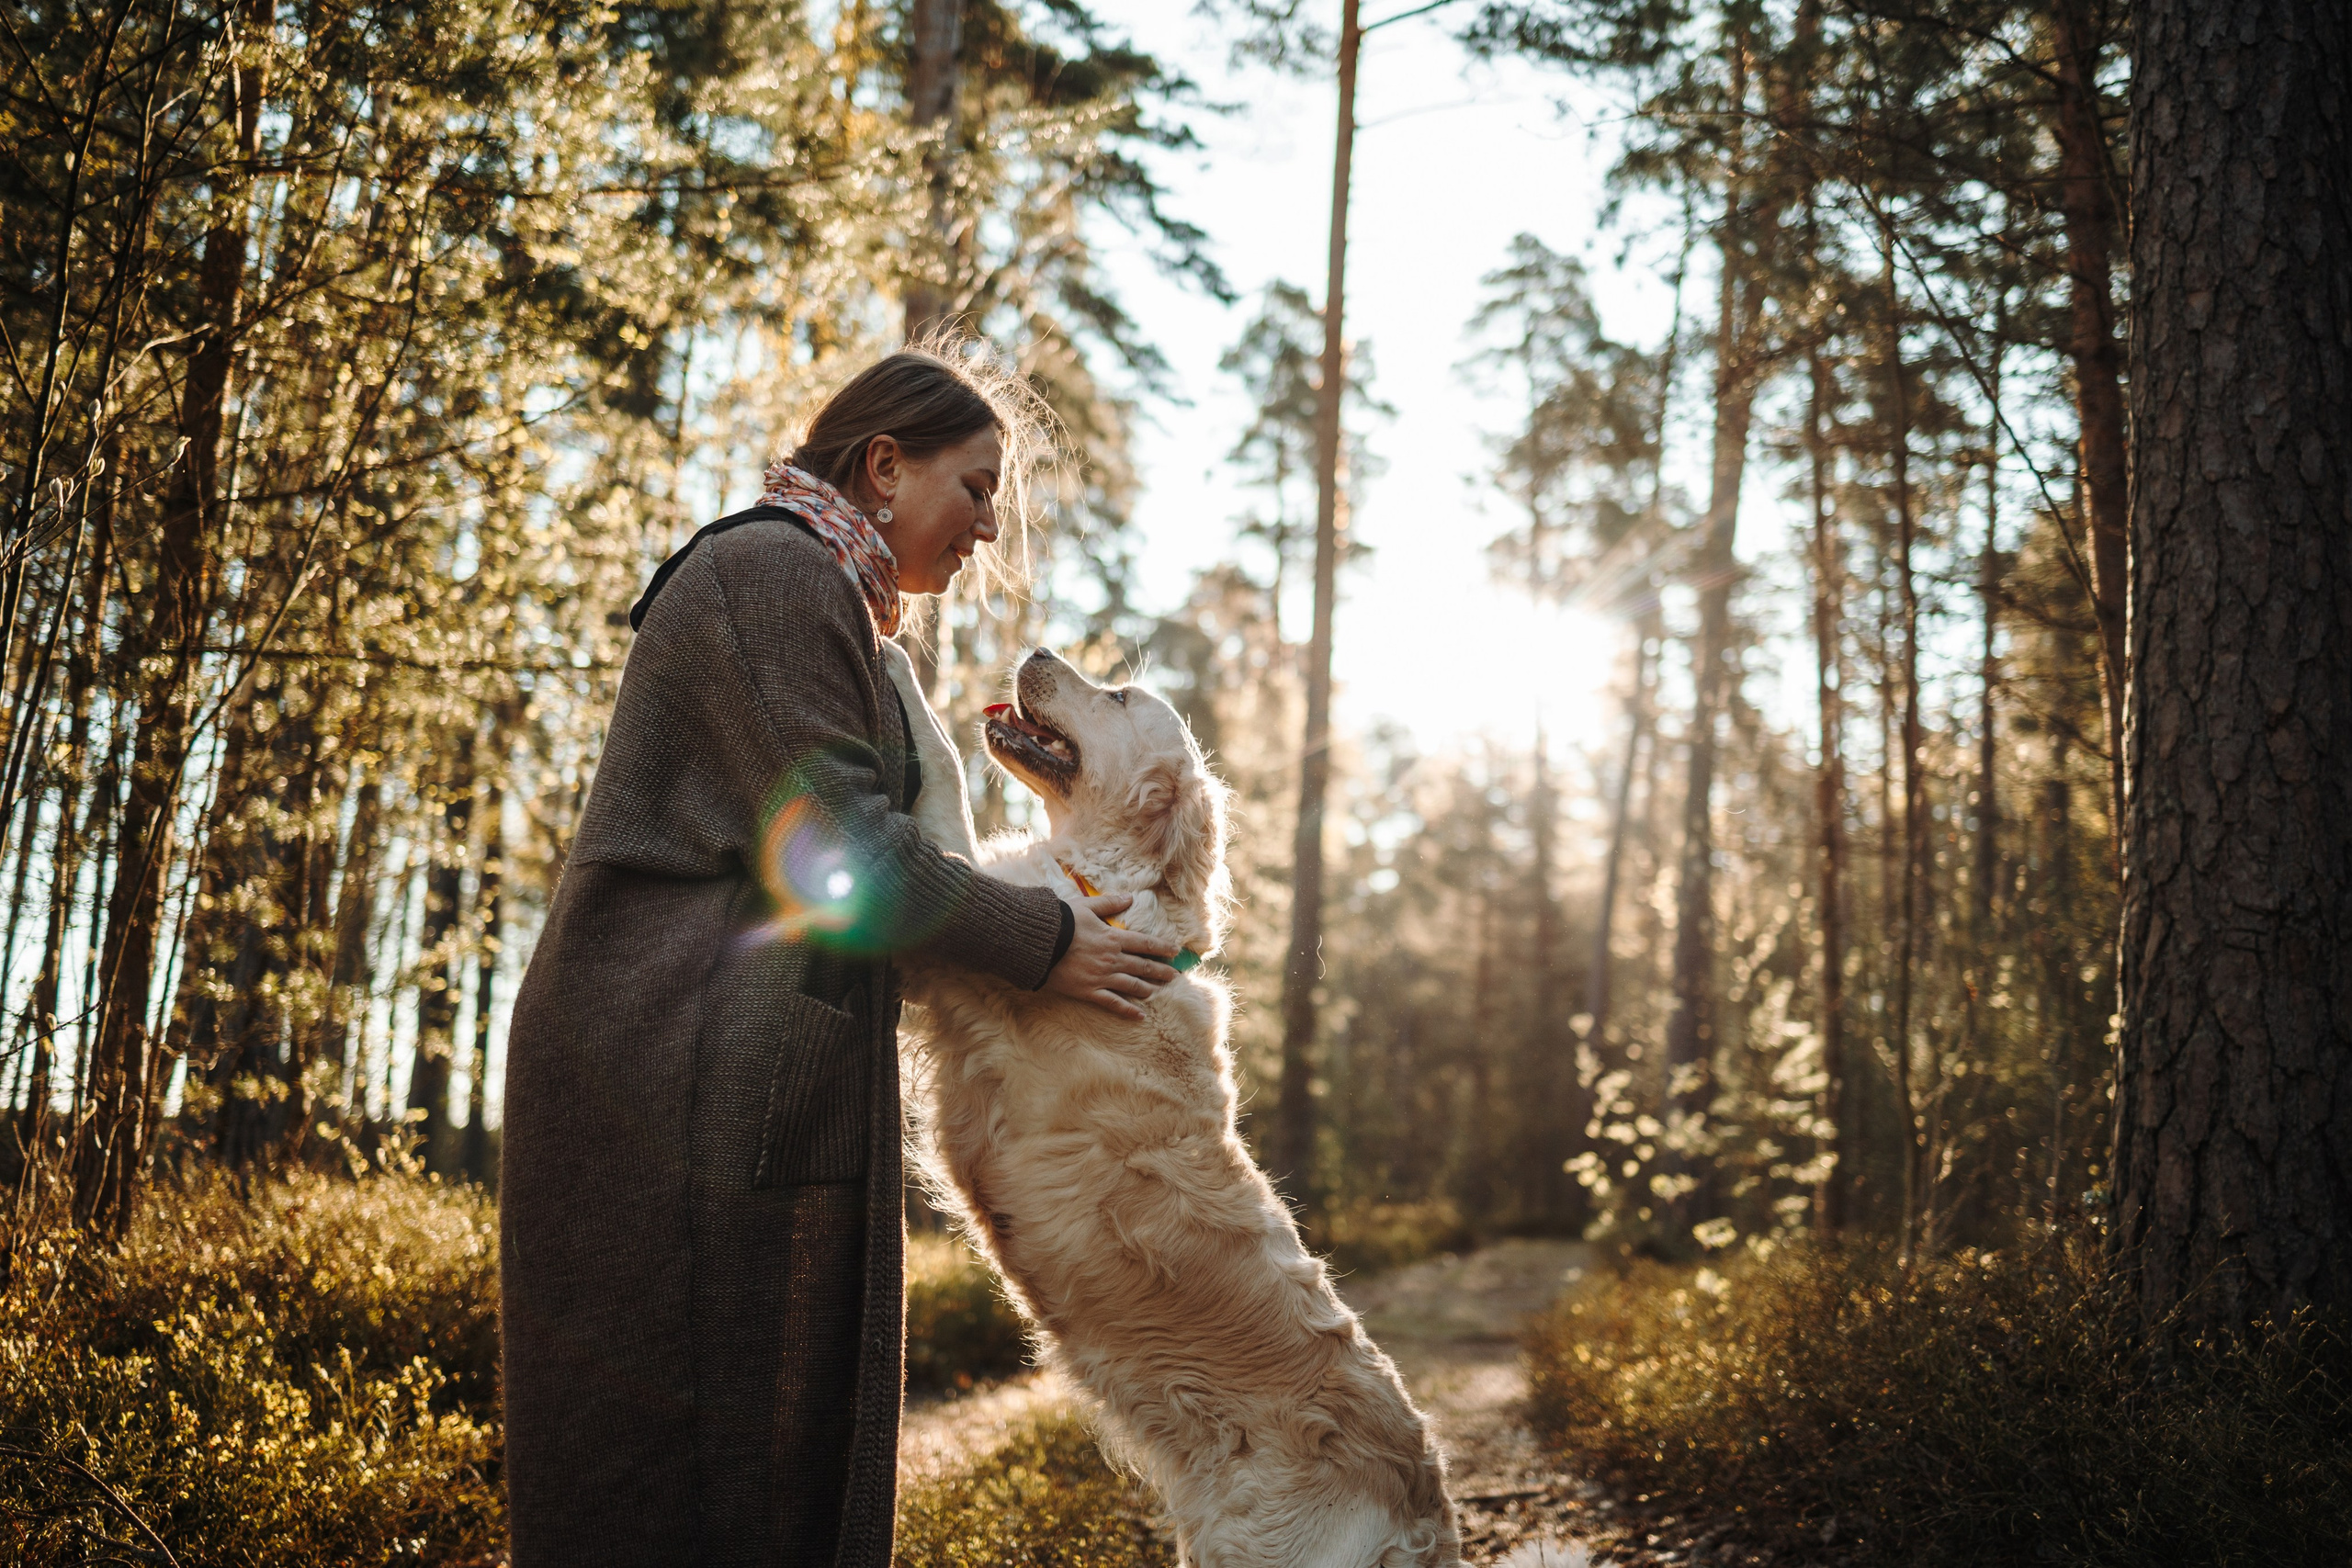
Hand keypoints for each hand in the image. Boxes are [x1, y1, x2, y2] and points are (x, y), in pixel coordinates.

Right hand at [1044, 894, 1179, 1019]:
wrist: (1039, 942)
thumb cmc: (1061, 922)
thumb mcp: (1086, 907)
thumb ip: (1109, 904)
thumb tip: (1130, 897)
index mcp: (1113, 938)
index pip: (1145, 943)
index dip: (1162, 948)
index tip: (1176, 951)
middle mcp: (1112, 959)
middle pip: (1143, 966)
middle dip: (1161, 971)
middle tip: (1175, 976)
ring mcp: (1102, 977)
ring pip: (1133, 985)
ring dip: (1149, 988)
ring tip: (1160, 992)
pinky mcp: (1089, 991)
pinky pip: (1113, 1003)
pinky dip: (1128, 1010)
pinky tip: (1140, 1016)